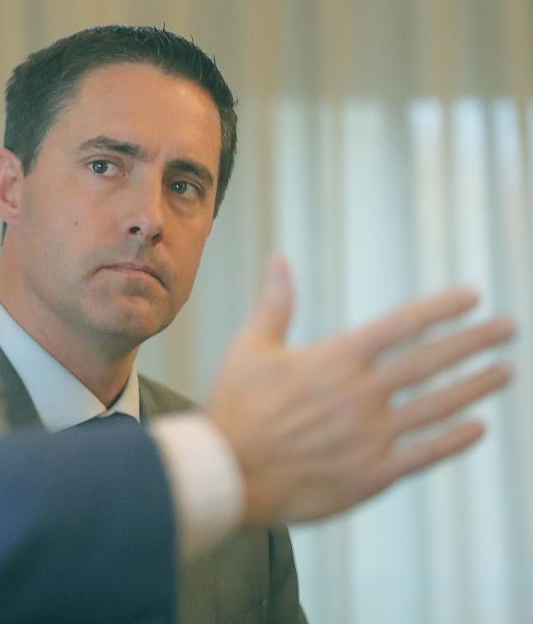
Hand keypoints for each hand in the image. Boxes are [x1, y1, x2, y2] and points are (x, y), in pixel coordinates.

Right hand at [206, 256, 514, 526]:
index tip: (472, 298)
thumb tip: (279, 258)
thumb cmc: (235, 406)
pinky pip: (425, 453)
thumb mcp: (250, 347)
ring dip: (476, 387)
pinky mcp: (372, 473)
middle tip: (510, 328)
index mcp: (334, 358)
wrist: (228, 473)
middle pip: (431, 362)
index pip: (400, 326)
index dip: (440, 310)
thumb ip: (275, 303)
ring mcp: (371, 435)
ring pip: (437, 406)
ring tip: (505, 372)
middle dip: (475, 342)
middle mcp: (361, 393)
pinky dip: (455, 439)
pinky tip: (476, 427)